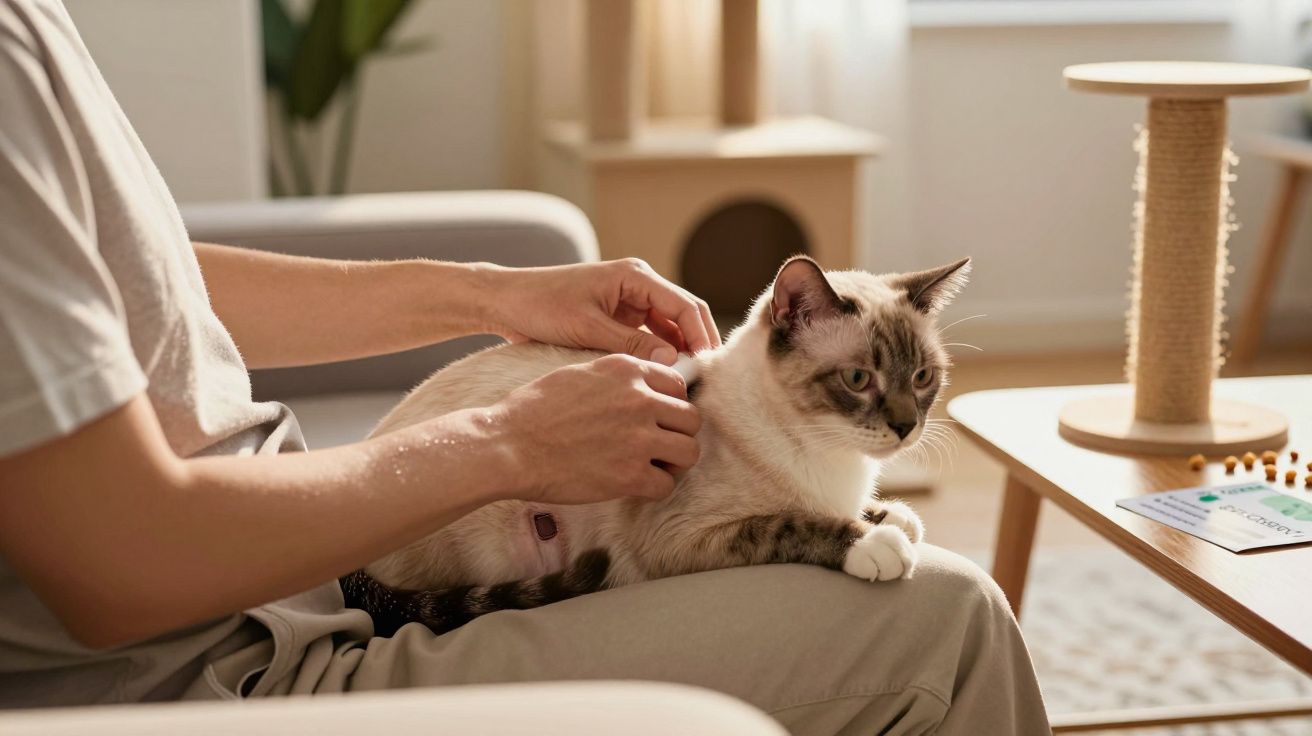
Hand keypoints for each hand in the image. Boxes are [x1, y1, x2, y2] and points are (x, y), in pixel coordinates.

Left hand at [486, 259, 720, 364]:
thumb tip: (673, 361)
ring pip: (668, 329)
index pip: (685, 305)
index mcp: (635, 277)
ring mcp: (628, 303)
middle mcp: (638, 286)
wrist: (506, 302)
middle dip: (696, 346)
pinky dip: (657, 356)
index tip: (707, 367)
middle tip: (705, 381)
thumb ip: (631, 343)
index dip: (701, 336)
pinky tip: (660, 379)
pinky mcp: (617, 319)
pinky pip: (648, 338)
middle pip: (683, 316)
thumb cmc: (541, 306)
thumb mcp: (587, 327)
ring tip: (684, 386)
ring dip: (678, 353)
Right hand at [486, 354, 700, 503]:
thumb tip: (643, 388)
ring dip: (674, 462)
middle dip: (677, 434)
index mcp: (627, 370)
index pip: (678, 385)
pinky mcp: (630, 475)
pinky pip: (667, 485)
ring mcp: (638, 438)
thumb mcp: (579, 373)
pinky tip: (635, 486)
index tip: (657, 419)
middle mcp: (640, 399)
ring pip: (689, 452)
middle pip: (691, 419)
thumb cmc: (533, 410)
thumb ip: (617, 377)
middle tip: (658, 446)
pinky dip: (654, 489)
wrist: (507, 445)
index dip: (670, 405)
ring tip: (653, 467)